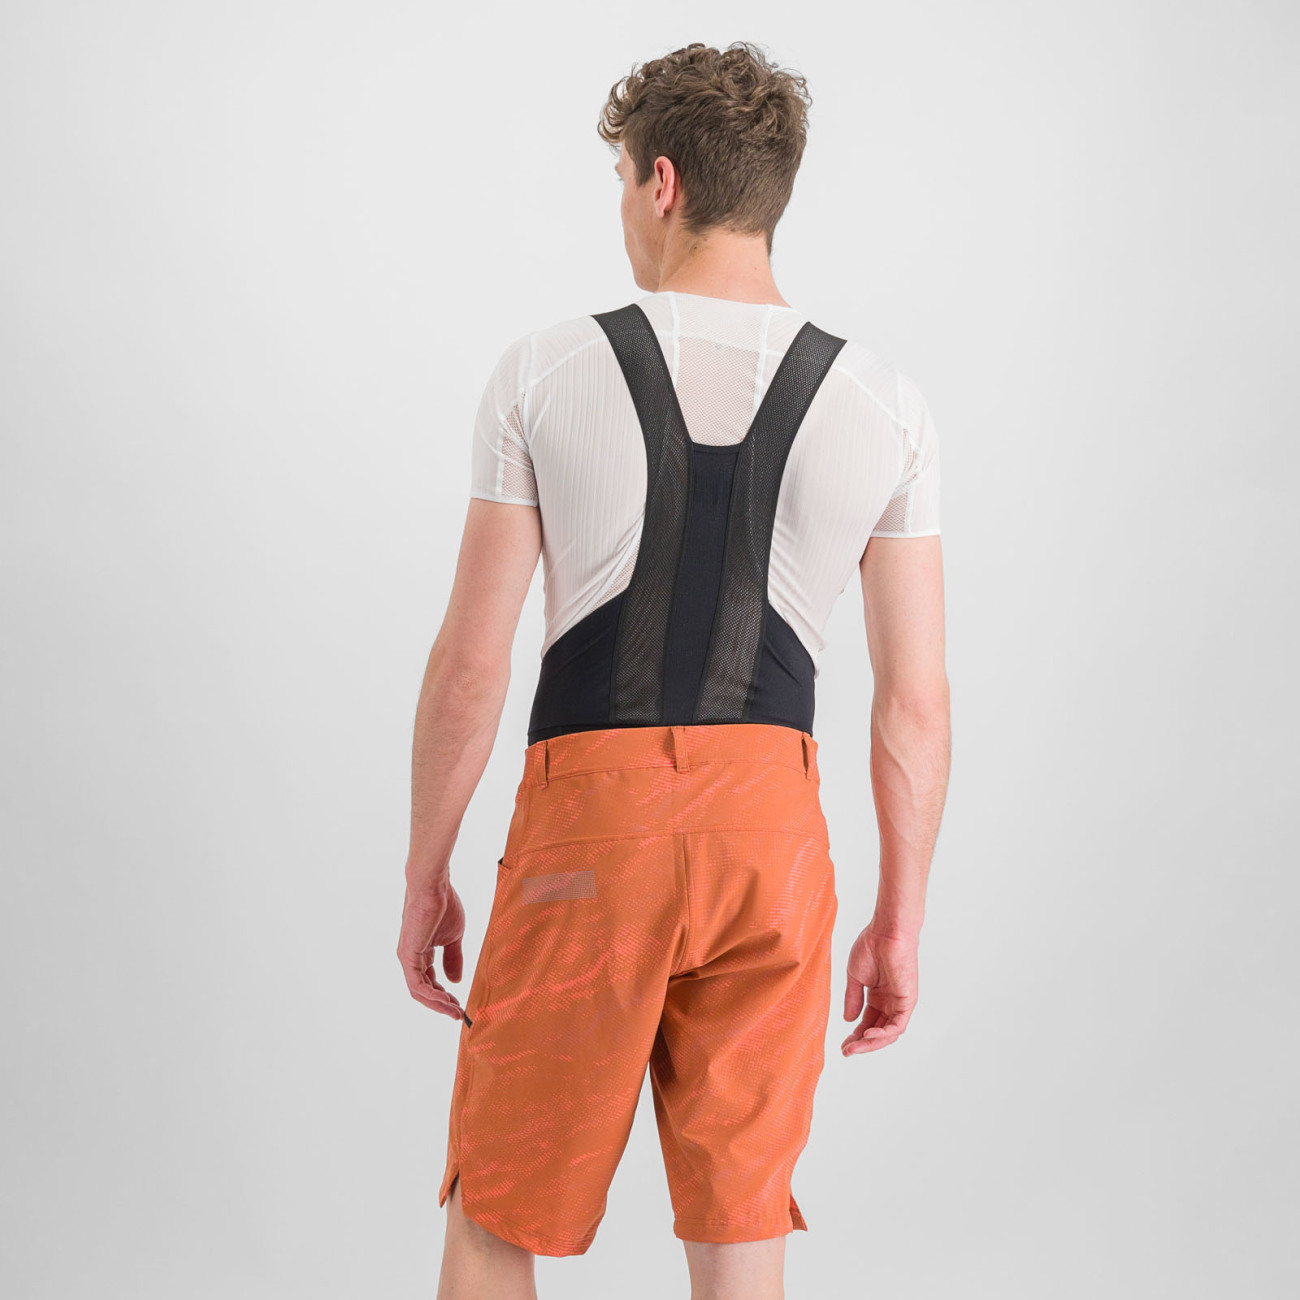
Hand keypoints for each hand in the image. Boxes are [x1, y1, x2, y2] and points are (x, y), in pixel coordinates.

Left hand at [397, 879, 465, 1019]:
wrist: (434, 886)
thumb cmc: (444, 904)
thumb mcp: (453, 937)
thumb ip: (453, 958)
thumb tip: (455, 980)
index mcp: (421, 953)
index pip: (430, 981)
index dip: (444, 995)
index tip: (460, 1003)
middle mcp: (411, 958)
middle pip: (423, 990)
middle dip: (441, 1004)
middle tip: (457, 1013)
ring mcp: (407, 958)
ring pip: (419, 992)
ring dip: (437, 1004)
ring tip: (454, 1011)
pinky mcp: (408, 956)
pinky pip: (418, 984)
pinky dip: (432, 996)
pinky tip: (446, 1000)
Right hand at [841, 925, 917, 1055]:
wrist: (886, 932)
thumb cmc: (871, 946)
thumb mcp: (855, 977)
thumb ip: (853, 999)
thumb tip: (848, 1020)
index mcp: (878, 996)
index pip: (868, 1022)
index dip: (855, 1035)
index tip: (843, 1045)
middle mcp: (890, 1002)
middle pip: (878, 1032)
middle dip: (861, 1043)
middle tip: (846, 1051)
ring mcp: (900, 1003)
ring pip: (888, 1033)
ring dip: (871, 1043)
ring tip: (854, 1048)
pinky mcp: (907, 1001)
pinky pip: (897, 1025)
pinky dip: (884, 1034)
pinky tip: (868, 1035)